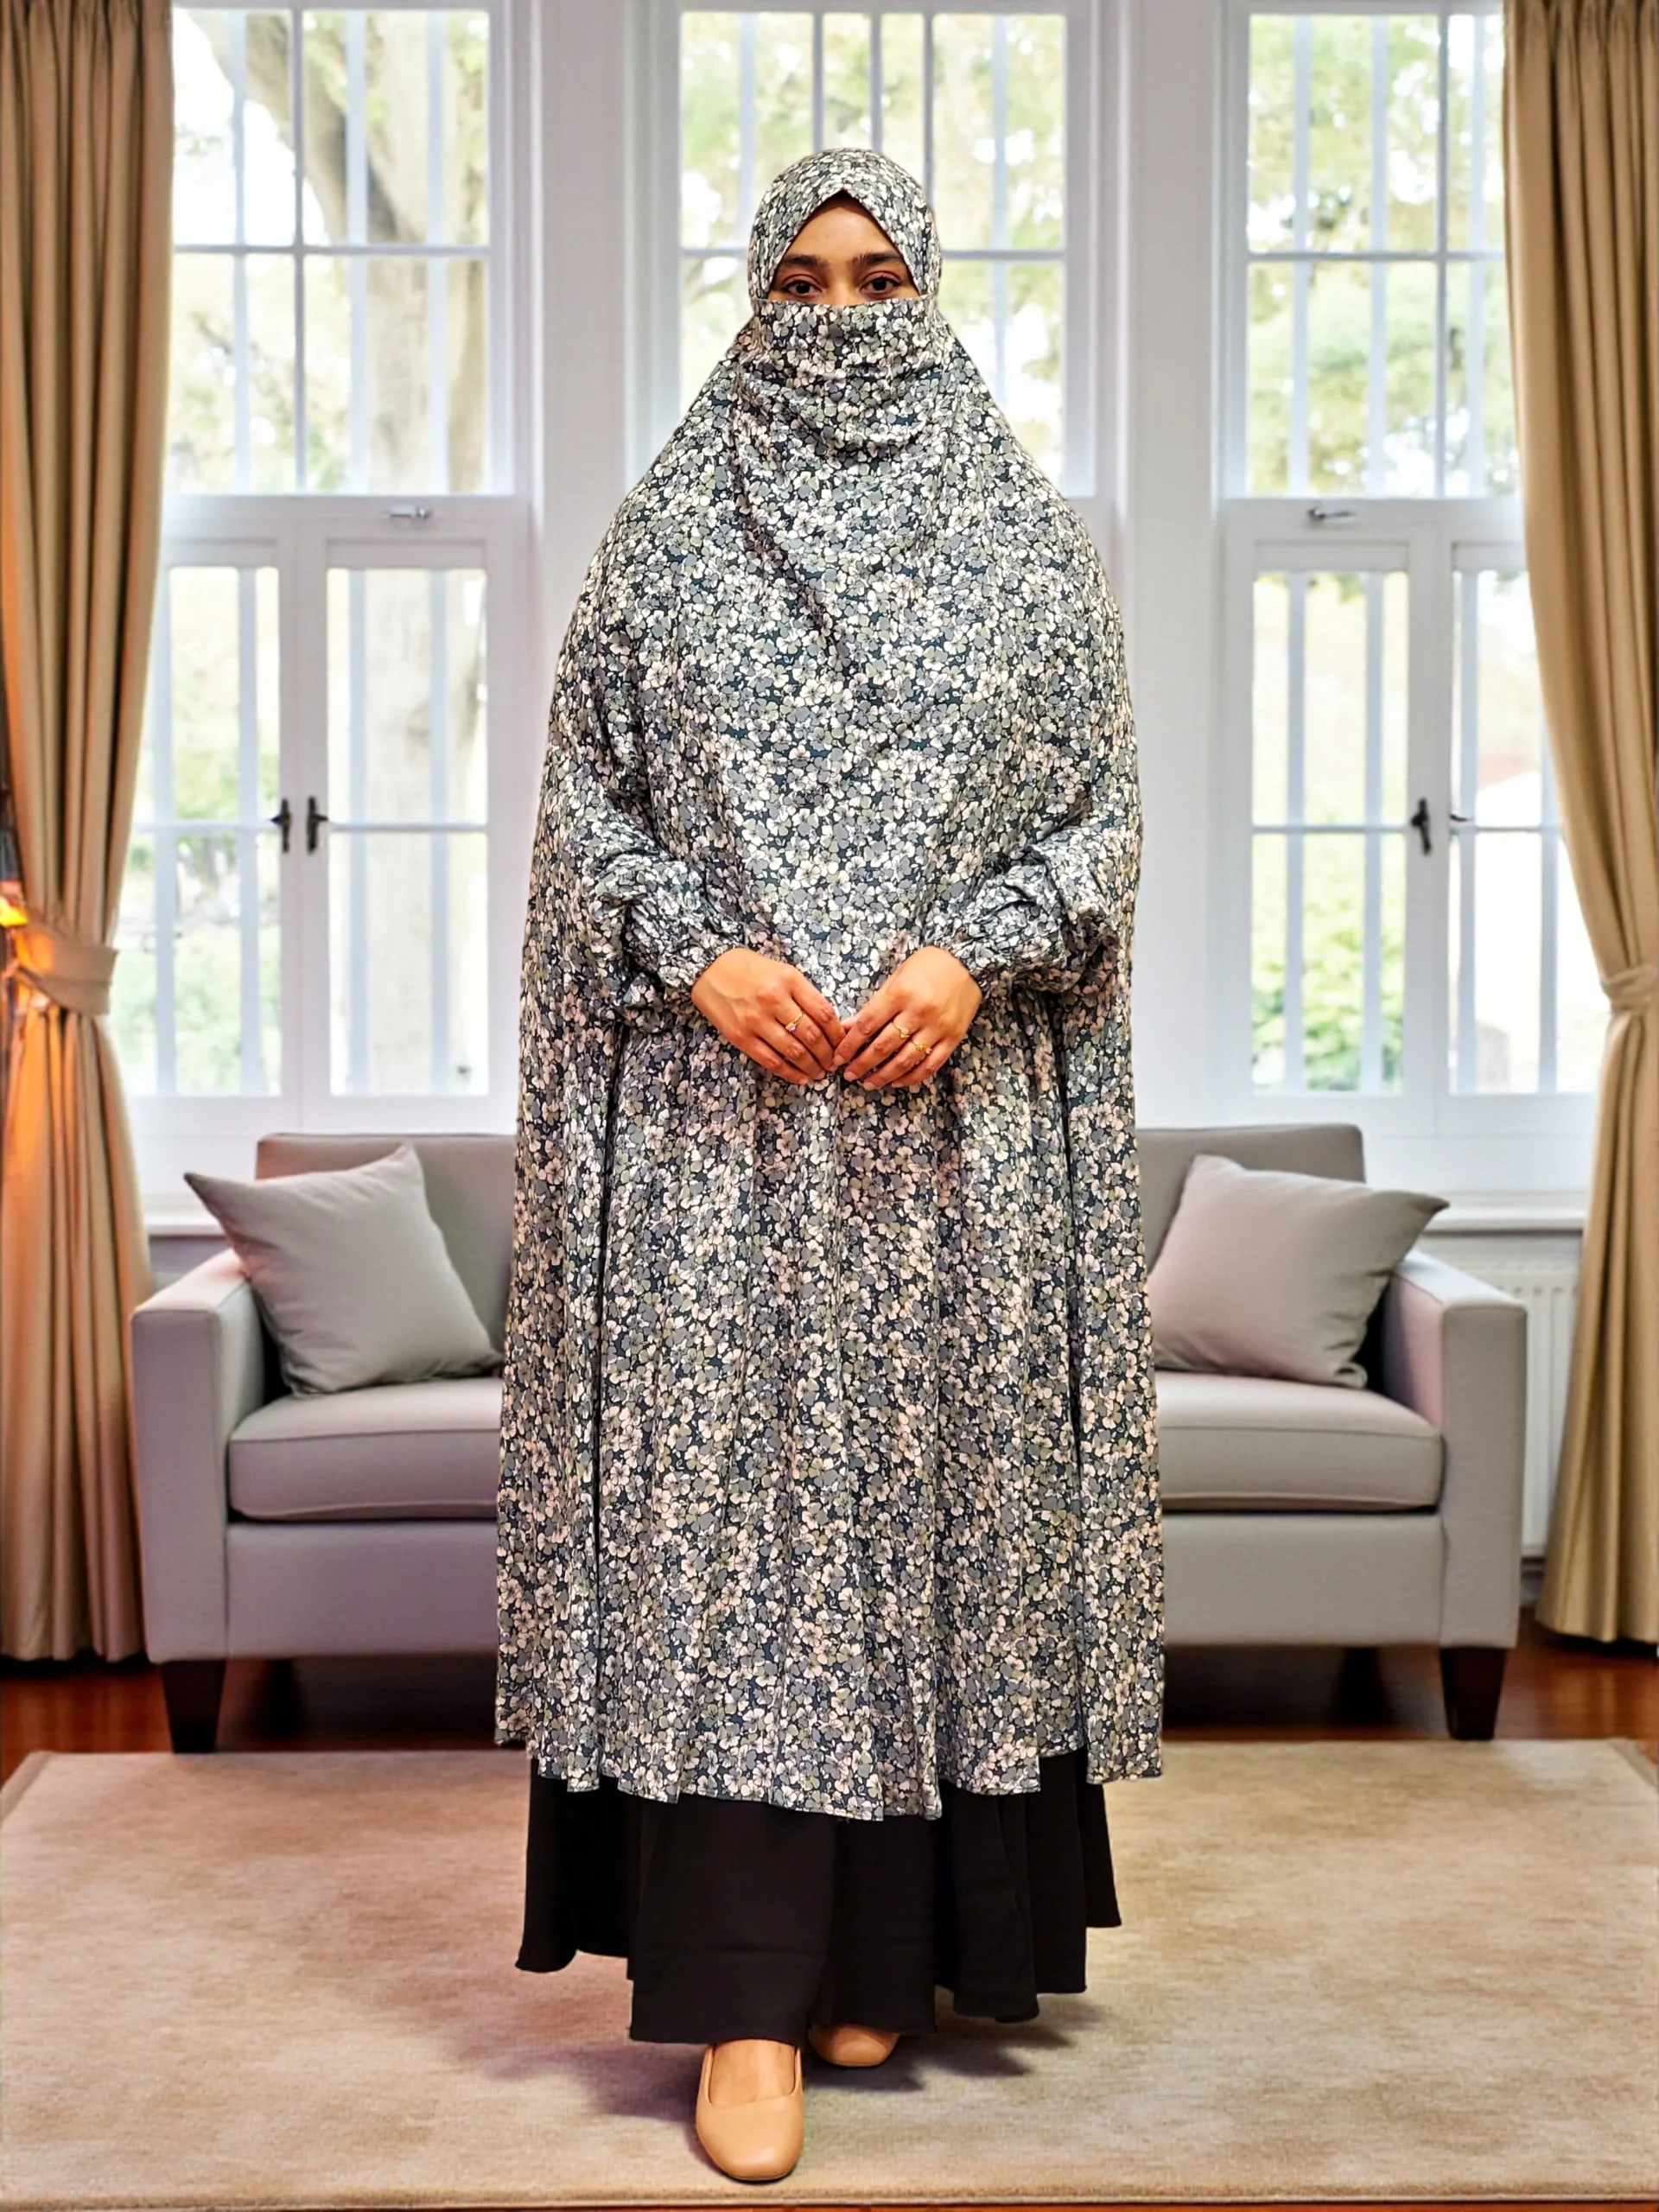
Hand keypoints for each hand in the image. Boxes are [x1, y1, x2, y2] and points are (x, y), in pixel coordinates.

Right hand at [690, 948, 844, 1082]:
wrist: (709, 969)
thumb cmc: (750, 968)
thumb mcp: (783, 971)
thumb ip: (804, 994)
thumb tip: (828, 1023)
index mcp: (789, 981)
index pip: (823, 1013)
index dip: (837, 1034)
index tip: (842, 1044)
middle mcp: (774, 1001)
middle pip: (812, 1036)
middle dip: (827, 1054)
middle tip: (834, 1063)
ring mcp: (756, 1021)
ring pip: (794, 1052)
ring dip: (812, 1067)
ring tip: (820, 1073)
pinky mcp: (741, 1037)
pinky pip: (771, 1061)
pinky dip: (789, 1072)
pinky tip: (800, 1077)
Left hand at [829, 946, 982, 1090]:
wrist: (968, 962)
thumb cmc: (928, 966)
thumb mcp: (896, 978)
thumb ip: (874, 1004)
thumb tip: (849, 1027)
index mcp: (900, 994)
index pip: (867, 1025)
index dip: (849, 1045)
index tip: (838, 1058)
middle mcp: (918, 1013)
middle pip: (884, 1046)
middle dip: (863, 1064)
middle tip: (849, 1074)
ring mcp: (937, 1028)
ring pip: (906, 1060)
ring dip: (884, 1075)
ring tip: (869, 1083)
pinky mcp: (953, 1038)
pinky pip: (930, 1064)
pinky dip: (912, 1077)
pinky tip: (897, 1082)